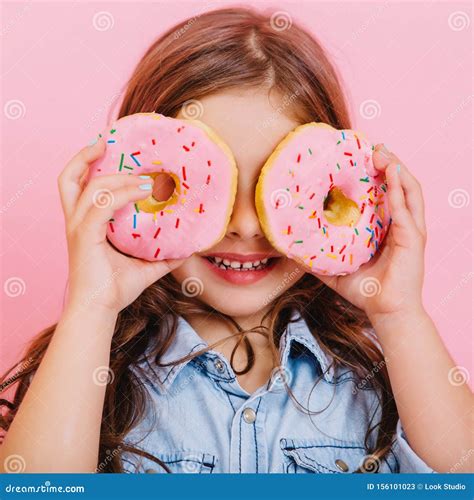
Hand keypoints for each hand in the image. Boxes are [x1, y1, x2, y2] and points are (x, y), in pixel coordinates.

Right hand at [57, 137, 183, 314]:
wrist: (99, 311)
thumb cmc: (115, 290)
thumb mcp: (145, 267)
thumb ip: (164, 255)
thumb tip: (189, 248)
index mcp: (84, 223)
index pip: (80, 185)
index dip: (91, 164)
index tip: (111, 150)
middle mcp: (76, 221)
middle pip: (69, 178)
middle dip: (86, 156)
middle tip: (108, 142)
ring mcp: (78, 227)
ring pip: (91, 187)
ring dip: (118, 176)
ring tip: (144, 176)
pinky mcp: (85, 236)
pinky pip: (103, 206)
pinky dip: (122, 194)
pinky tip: (144, 191)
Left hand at [316, 144, 426, 320]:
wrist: (385, 311)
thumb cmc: (365, 290)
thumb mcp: (335, 268)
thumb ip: (315, 258)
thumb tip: (289, 250)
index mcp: (385, 226)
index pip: (383, 192)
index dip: (374, 173)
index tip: (358, 156)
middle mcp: (400, 223)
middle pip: (398, 184)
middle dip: (387, 162)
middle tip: (372, 146)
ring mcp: (410, 229)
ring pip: (408, 190)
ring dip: (397, 169)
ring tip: (383, 153)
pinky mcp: (414, 239)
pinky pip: (407, 210)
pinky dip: (399, 191)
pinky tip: (391, 175)